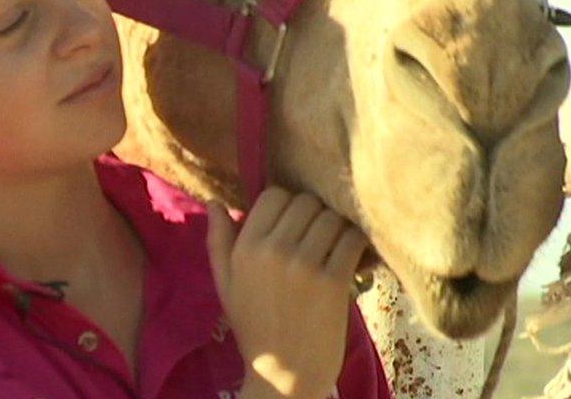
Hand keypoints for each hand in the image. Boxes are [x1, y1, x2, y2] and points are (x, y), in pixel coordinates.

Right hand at [206, 187, 368, 398]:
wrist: (284, 375)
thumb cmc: (253, 327)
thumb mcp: (225, 284)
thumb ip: (218, 241)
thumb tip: (213, 202)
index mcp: (245, 247)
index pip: (274, 195)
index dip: (288, 205)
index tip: (294, 224)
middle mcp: (273, 249)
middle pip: (306, 202)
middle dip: (315, 215)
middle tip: (317, 237)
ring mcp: (305, 264)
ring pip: (331, 218)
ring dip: (337, 229)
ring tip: (335, 247)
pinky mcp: (334, 280)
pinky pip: (352, 240)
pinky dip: (356, 244)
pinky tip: (352, 258)